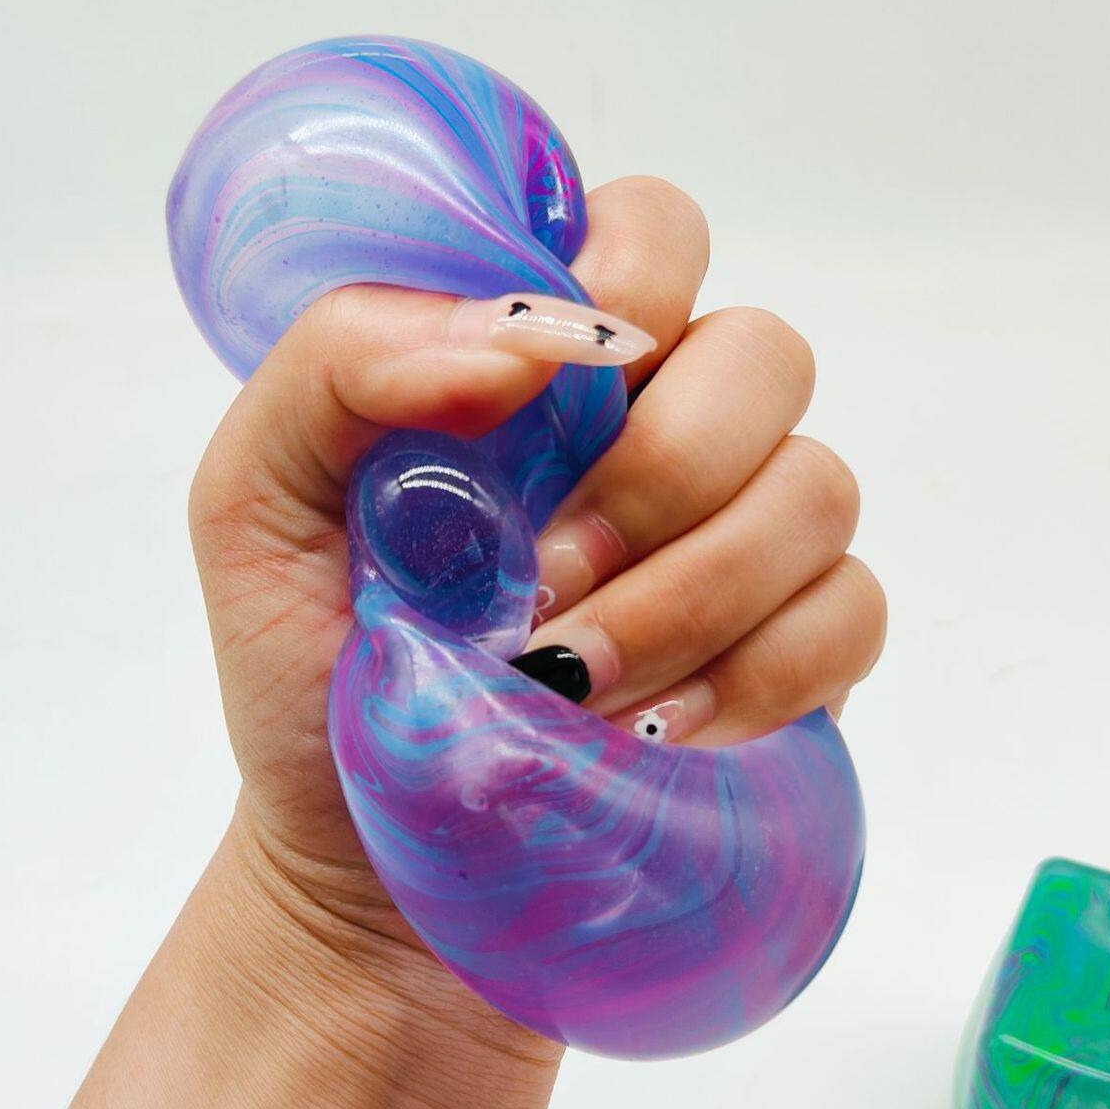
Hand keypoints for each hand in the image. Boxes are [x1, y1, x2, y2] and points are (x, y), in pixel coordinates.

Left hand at [188, 176, 885, 1031]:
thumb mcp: (256, 505)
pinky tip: (660, 733)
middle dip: (661, 474)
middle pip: (766, 355)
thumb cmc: (316, 677)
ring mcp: (749, 541)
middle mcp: (669, 431)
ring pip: (819, 489)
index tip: (562, 390)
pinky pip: (853, 613)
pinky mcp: (799, 654)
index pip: (656, 232)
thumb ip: (344, 364)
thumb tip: (522, 335)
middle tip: (543, 584)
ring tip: (572, 686)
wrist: (372, 876)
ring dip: (693, 595)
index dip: (637, 280)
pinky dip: (761, 676)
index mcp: (552, 371)